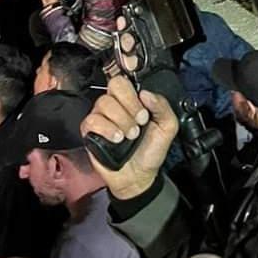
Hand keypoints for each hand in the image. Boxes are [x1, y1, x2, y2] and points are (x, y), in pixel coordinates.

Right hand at [80, 75, 177, 199]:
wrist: (139, 176)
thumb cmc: (150, 151)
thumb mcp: (167, 128)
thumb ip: (162, 106)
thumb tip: (146, 93)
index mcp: (132, 101)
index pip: (126, 81)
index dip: (134, 94)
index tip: (145, 114)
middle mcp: (115, 105)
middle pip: (114, 85)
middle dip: (130, 105)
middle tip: (139, 123)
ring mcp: (101, 117)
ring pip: (104, 103)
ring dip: (121, 120)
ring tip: (130, 135)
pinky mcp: (90, 131)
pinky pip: (92, 120)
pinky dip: (107, 129)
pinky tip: (117, 139)